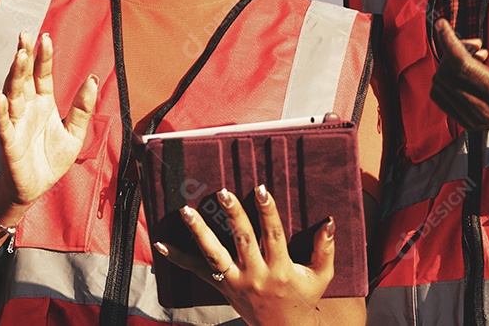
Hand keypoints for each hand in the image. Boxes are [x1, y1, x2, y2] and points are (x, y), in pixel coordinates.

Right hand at [0, 31, 98, 209]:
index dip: (43, 56)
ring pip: (13, 94)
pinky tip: (0, 97)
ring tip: (19, 56)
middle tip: (25, 35)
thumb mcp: (75, 133)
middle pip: (24, 78)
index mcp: (44, 103)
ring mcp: (16, 123)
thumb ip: (83, 107)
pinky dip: (0, 111)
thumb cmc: (52, 159)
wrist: (36, 189)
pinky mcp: (9, 143)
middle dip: (24, 57)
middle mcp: (28, 108)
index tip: (44, 35)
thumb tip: (93, 79)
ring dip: (15, 76)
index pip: (43, 74)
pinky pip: (3, 124)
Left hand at [155, 185, 334, 325]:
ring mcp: (235, 283)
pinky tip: (161, 244)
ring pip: (214, 255)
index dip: (267, 211)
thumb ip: (326, 249)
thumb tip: (327, 221)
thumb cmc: (303, 299)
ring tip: (186, 211)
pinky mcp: (222, 289)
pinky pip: (198, 272)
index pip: (273, 235)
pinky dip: (178, 258)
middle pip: (241, 241)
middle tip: (222, 192)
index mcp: (280, 270)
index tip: (261, 189)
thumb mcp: (321, 277)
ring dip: (199, 232)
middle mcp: (256, 276)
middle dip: (232, 215)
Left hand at [429, 19, 488, 140]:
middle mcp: (485, 110)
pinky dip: (447, 79)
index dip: (448, 42)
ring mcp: (475, 120)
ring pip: (440, 86)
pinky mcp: (469, 123)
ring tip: (477, 58)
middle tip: (477, 45)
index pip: (462, 67)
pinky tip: (468, 72)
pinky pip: (441, 97)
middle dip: (454, 51)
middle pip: (447, 74)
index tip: (442, 23)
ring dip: (450, 65)